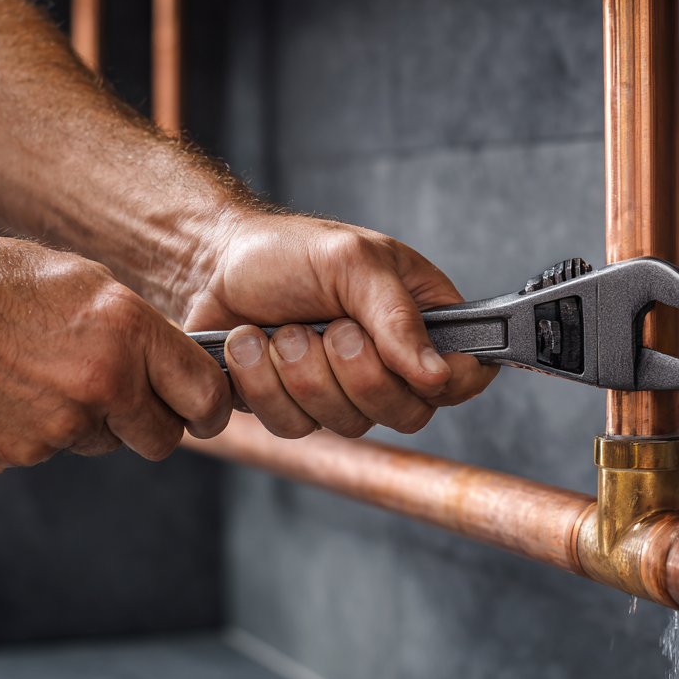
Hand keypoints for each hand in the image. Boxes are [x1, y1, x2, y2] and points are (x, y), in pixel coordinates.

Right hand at [0, 235, 231, 472]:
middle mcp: (103, 383)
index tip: (206, 408)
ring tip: (46, 374)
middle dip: (152, 424)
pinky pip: (52, 451)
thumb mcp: (86, 282)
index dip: (211, 405)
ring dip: (90, 422)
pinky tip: (12, 391)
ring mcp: (60, 425)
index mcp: (128, 331)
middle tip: (127, 398)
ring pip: (103, 443)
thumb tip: (172, 366)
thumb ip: (136, 330)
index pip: (205, 392)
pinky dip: (41, 430)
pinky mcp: (20, 452)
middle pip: (162, 439)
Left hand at [180, 210, 498, 438]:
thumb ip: (399, 316)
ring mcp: (341, 393)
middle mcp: (389, 365)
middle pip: (407, 414)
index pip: (465, 376)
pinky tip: (252, 346)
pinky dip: (263, 383)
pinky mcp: (293, 410)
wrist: (213, 264)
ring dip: (302, 373)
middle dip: (358, 374)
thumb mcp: (353, 263)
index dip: (447, 382)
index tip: (413, 366)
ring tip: (282, 329)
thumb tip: (436, 374)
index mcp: (421, 322)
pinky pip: (292, 427)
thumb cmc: (289, 251)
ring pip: (345, 425)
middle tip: (331, 329)